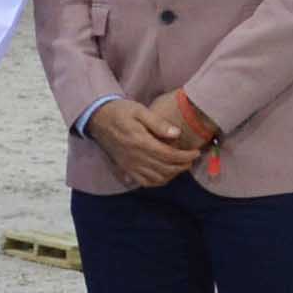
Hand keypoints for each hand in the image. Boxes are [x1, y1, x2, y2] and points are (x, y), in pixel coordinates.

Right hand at [88, 96, 203, 192]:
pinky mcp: (126, 169)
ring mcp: (130, 166)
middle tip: (191, 159)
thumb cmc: (120, 111)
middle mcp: (136, 158)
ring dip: (172, 175)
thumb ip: (158, 123)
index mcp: (141, 142)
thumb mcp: (139, 111)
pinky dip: (158, 181)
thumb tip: (177, 134)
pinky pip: (144, 182)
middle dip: (182, 166)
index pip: (169, 155)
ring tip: (181, 166)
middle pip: (165, 168)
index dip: (185, 156)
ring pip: (157, 178)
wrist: (97, 119)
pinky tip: (165, 174)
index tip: (196, 152)